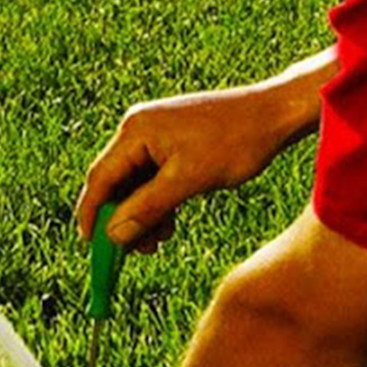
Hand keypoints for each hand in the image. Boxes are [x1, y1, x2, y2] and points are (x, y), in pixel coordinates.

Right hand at [76, 49, 335, 251]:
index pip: (100, 178)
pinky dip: (157, 202)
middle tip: (136, 252)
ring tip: (159, 241)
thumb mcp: (188, 180)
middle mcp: (138, 128)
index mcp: (135, 131)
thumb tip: (113, 234)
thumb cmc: (235, 141)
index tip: (92, 247)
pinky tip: (169, 223)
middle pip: (114, 182)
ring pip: (134, 183)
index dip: (92, 215)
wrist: (274, 114)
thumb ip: (147, 208)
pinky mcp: (172, 141)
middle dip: (121, 219)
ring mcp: (155, 134)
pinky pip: (152, 177)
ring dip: (142, 214)